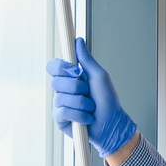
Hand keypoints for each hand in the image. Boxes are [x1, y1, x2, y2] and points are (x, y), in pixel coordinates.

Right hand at [47, 38, 137, 156]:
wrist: (112, 124)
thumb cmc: (108, 101)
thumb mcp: (99, 76)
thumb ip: (86, 60)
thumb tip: (77, 40)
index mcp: (70, 78)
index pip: (53, 66)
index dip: (62, 68)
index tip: (76, 72)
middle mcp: (62, 90)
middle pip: (56, 82)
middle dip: (77, 87)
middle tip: (89, 92)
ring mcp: (60, 105)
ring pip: (61, 98)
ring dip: (82, 103)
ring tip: (91, 108)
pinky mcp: (60, 120)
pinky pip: (63, 112)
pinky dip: (79, 115)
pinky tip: (87, 118)